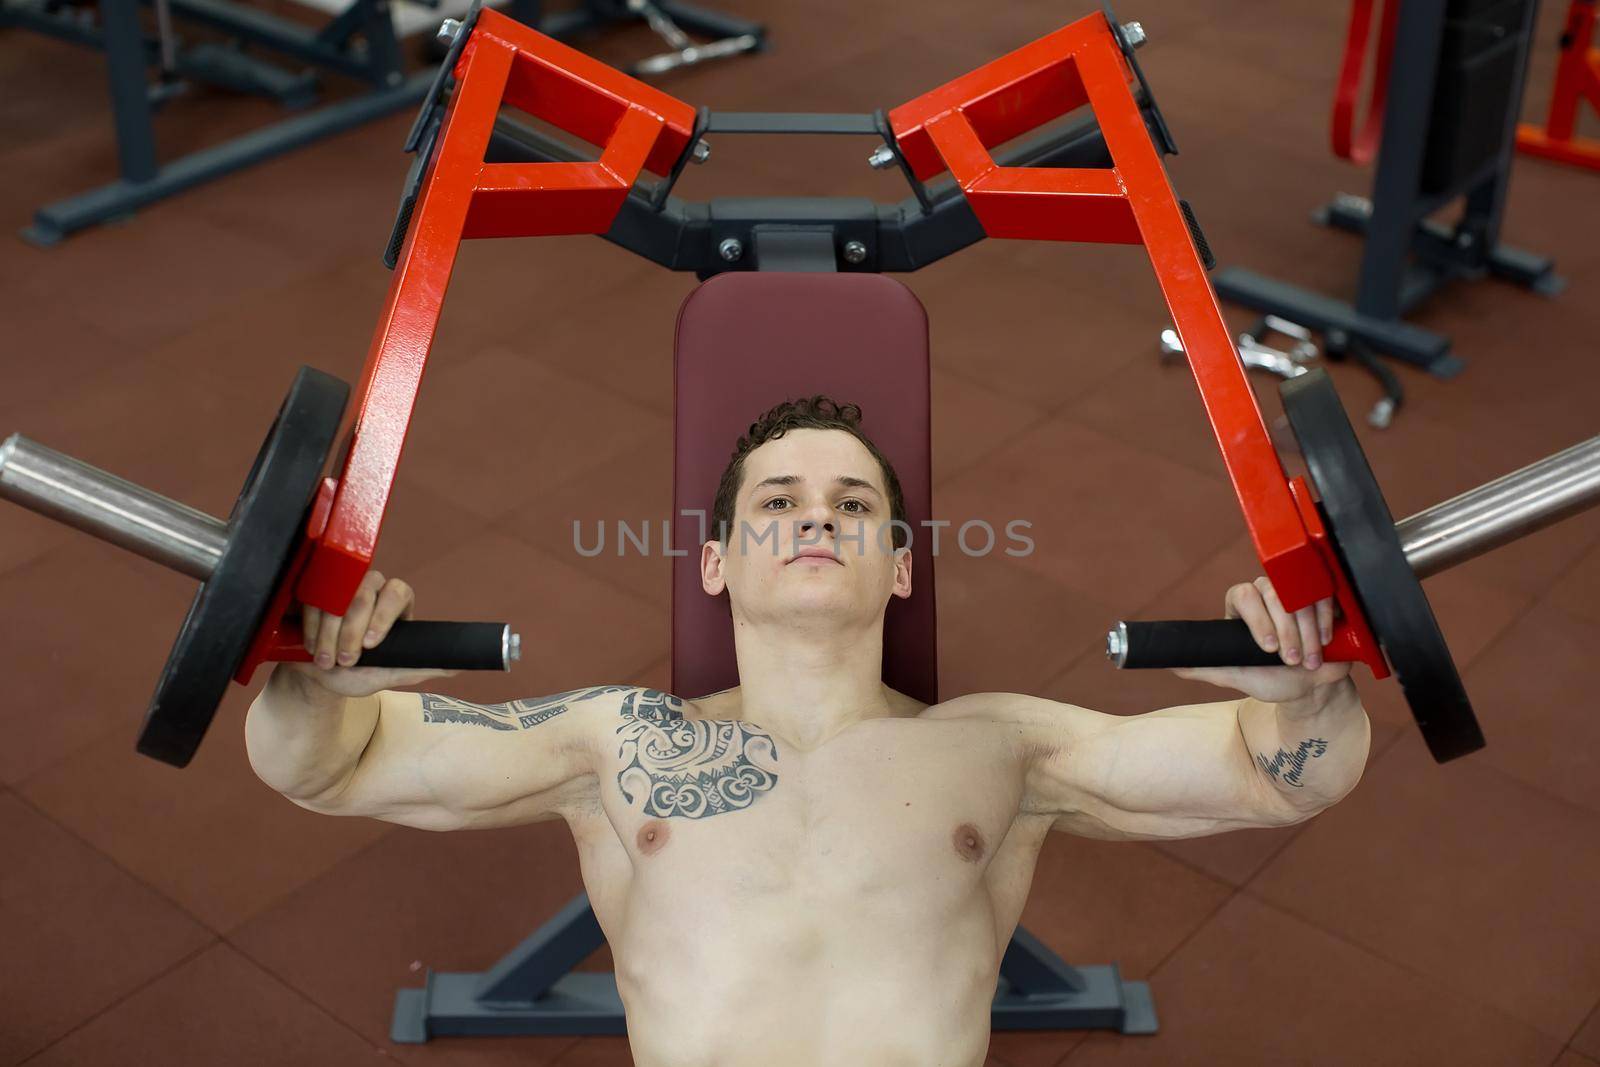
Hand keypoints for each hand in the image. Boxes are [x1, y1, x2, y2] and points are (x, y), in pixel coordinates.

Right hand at [284, 569, 456, 698]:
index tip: (370, 644)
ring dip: (329, 633)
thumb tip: (456, 666)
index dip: (384, 615)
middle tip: (345, 661)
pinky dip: (310, 626)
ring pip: (337, 596)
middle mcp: (371, 588)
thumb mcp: (388, 674)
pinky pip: (312, 598)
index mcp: (395, 602)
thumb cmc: (356, 674)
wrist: (316, 678)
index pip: (398, 591)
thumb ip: (418, 668)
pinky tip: (310, 646)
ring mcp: (340, 586)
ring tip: (327, 661)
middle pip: (364, 593)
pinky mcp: (314, 590)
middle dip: (351, 632)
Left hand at [1172, 577, 1352, 705]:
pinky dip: (1326, 620)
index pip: (1242, 595)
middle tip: (1292, 660)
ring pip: (1299, 595)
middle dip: (1286, 632)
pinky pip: (1324, 595)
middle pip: (1273, 595)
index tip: (1268, 648)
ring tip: (1309, 660)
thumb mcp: (1237, 676)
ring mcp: (1296, 594)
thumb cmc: (1272, 680)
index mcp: (1241, 607)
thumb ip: (1206, 668)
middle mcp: (1266, 594)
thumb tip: (1173, 663)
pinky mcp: (1320, 598)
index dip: (1256, 619)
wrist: (1312, 688)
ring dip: (1307, 631)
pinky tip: (1326, 641)